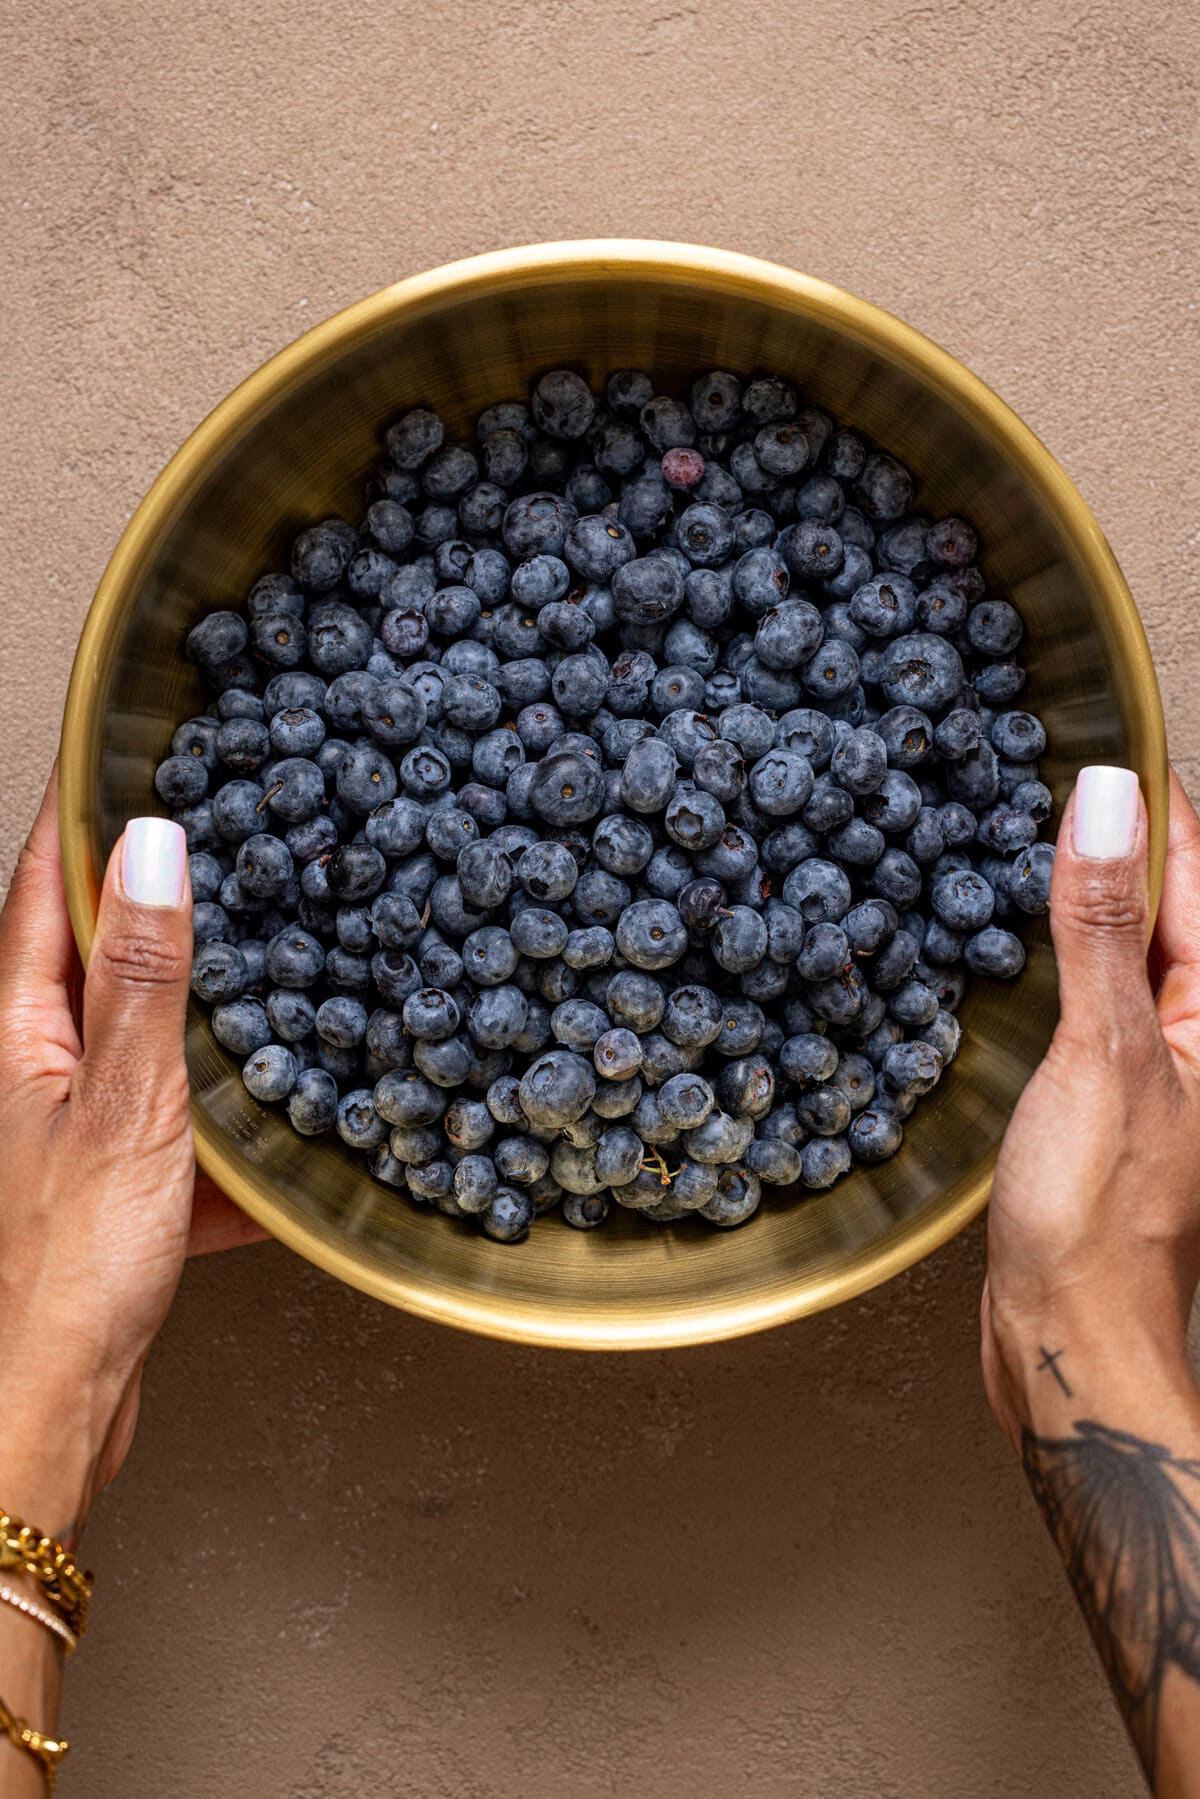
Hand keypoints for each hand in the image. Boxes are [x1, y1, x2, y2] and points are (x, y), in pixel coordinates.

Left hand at [0, 770, 264, 1532]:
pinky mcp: (116, 1189)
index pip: (45, 885)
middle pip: (92, 953)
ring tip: (271, 968)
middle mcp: (36, 1068)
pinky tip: (281, 1140)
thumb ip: (143, 978)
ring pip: (147, 1039)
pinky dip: (228, 1125)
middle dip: (152, 896)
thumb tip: (152, 849)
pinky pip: (181, 1129)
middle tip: (220, 838)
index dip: (80, 814)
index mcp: (19, 1029)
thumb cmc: (65, 1270)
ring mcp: (75, 1128)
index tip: (124, 750)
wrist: (47, 1411)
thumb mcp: (125, 1103)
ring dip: (202, 1007)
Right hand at [983, 765, 1199, 1446]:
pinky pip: (1077, 990)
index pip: (1193, 860)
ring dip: (1066, 887)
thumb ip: (1100, 924)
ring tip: (1001, 828)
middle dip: (1101, 827)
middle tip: (1028, 761)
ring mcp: (1146, 1057)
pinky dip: (1039, 950)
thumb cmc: (1100, 1224)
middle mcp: (1191, 1024)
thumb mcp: (1102, 1053)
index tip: (1091, 722)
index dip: (1147, 790)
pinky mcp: (1098, 1089)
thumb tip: (1107, 799)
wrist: (1069, 1343)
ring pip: (1111, 940)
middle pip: (1155, 893)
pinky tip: (993, 937)